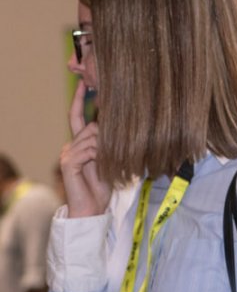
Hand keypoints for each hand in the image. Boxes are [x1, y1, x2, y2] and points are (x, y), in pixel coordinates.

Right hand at [61, 85, 106, 217]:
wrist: (92, 208)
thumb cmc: (104, 184)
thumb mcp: (110, 159)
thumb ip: (109, 142)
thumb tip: (115, 123)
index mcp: (80, 144)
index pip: (76, 116)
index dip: (80, 99)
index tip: (84, 83)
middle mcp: (70, 146)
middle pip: (89, 126)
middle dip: (105, 133)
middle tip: (114, 148)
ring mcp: (67, 154)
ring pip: (91, 137)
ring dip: (106, 148)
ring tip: (109, 162)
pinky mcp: (68, 163)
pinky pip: (88, 150)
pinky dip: (99, 155)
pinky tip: (101, 164)